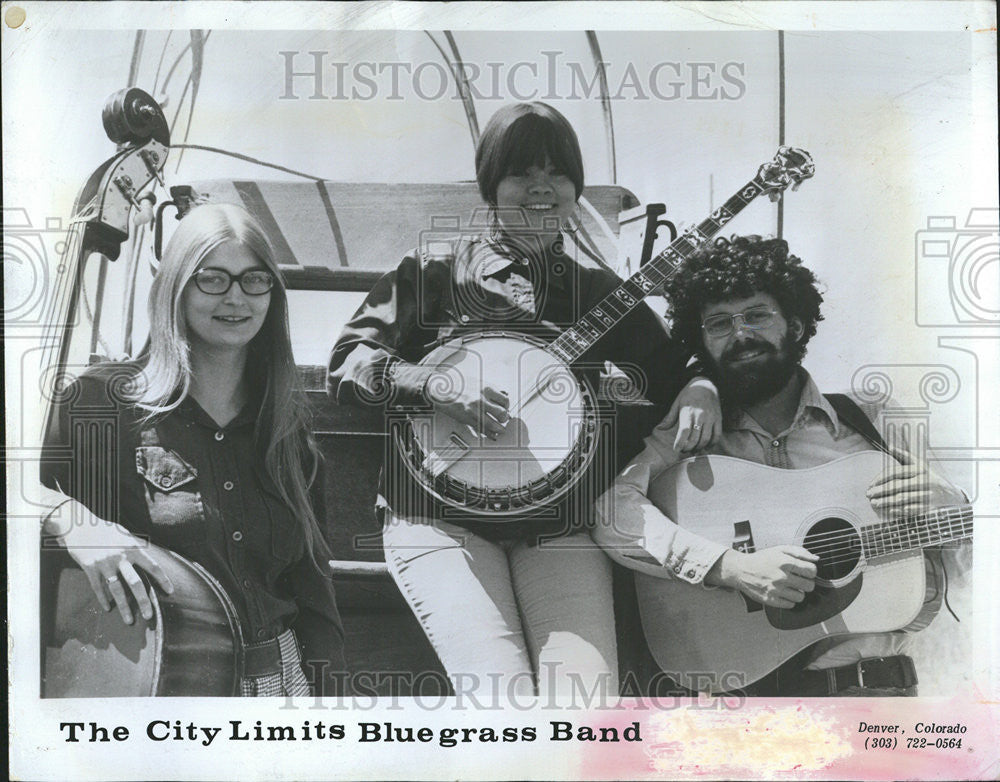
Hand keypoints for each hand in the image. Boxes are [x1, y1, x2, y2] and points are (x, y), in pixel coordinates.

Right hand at [44, 499, 173, 624]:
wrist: (79, 525)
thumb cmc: (104, 530)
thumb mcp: (124, 534)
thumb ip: (136, 546)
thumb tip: (148, 556)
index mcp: (132, 547)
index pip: (152, 566)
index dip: (162, 579)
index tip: (170, 591)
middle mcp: (120, 557)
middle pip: (135, 583)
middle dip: (143, 601)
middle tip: (149, 615)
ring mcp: (104, 563)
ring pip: (117, 590)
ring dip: (124, 607)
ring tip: (129, 620)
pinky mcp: (90, 568)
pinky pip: (98, 588)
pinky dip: (103, 599)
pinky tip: (108, 608)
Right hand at [425, 371, 509, 438]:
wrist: (441, 390)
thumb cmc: (457, 385)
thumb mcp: (478, 382)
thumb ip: (491, 389)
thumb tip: (502, 395)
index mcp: (486, 389)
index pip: (505, 400)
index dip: (506, 405)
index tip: (505, 407)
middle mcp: (482, 400)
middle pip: (502, 413)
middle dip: (504, 418)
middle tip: (503, 419)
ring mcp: (475, 411)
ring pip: (493, 424)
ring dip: (499, 429)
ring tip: (500, 429)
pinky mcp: (468, 419)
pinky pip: (482, 430)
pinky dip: (489, 434)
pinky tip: (491, 434)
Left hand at [663, 376, 721, 452]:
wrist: (706, 384)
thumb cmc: (689, 394)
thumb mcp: (677, 403)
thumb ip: (670, 418)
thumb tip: (659, 428)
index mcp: (688, 412)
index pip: (684, 431)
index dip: (680, 442)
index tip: (676, 449)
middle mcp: (700, 416)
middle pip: (695, 438)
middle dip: (688, 448)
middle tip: (684, 451)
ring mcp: (711, 418)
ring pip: (706, 439)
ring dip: (699, 448)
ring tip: (693, 450)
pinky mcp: (719, 419)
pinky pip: (717, 435)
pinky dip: (711, 444)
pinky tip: (706, 446)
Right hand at [707, 546, 818, 608]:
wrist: (741, 569)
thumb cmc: (761, 559)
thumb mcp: (779, 549)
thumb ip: (799, 552)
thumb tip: (815, 559)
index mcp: (785, 562)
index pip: (811, 571)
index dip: (811, 571)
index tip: (806, 572)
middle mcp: (781, 576)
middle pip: (809, 586)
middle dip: (806, 583)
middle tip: (798, 580)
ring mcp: (776, 589)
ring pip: (801, 597)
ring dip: (797, 592)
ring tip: (790, 587)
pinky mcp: (770, 600)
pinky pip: (790, 605)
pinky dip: (789, 600)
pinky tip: (783, 593)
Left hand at [867, 442, 966, 517]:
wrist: (952, 494)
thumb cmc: (931, 478)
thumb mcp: (920, 465)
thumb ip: (905, 456)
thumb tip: (890, 447)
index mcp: (919, 469)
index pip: (895, 472)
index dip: (880, 479)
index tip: (870, 485)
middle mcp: (924, 481)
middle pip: (897, 486)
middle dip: (880, 491)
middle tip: (869, 495)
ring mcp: (927, 494)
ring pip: (903, 498)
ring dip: (886, 501)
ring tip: (875, 503)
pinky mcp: (930, 506)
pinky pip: (912, 509)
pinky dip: (899, 510)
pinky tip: (889, 510)